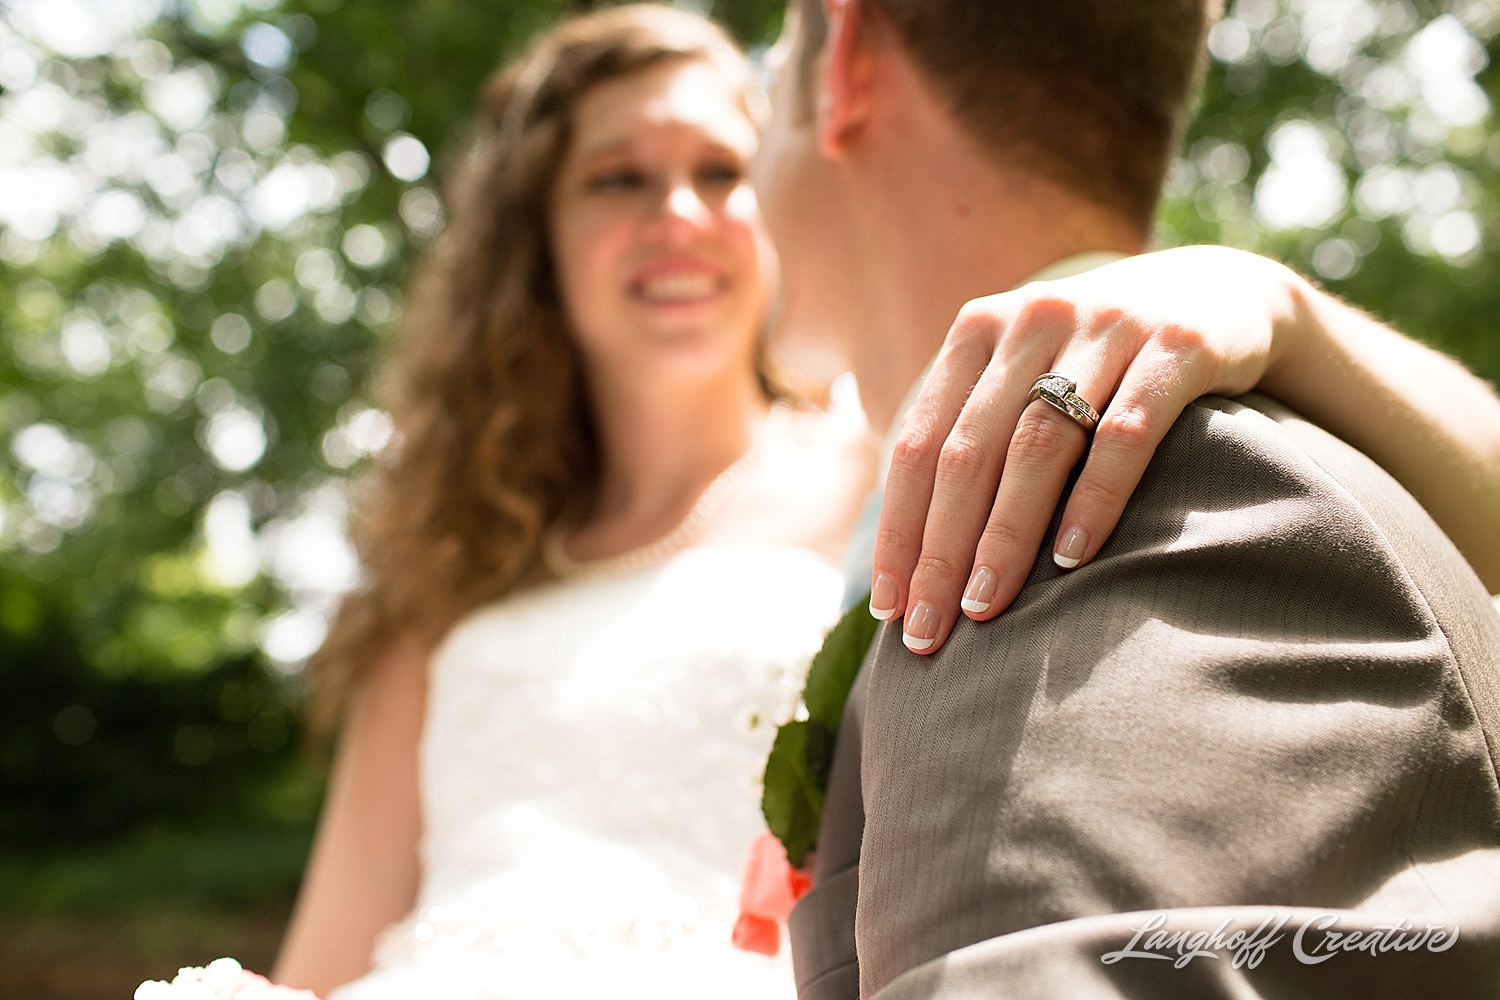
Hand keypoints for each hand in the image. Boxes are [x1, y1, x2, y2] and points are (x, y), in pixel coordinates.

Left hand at [873, 246, 1308, 653]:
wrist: (1225, 292)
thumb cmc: (1102, 362)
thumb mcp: (1026, 373)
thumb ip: (972, 433)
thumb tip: (909, 552)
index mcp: (978, 331)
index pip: (917, 444)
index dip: (897, 530)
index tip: (886, 608)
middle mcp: (1033, 319)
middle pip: (968, 452)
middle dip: (940, 550)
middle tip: (927, 633)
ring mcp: (1107, 326)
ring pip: (1037, 444)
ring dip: (1005, 535)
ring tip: (985, 605)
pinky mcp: (1179, 345)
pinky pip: (1127, 433)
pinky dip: (1094, 499)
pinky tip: (1071, 559)